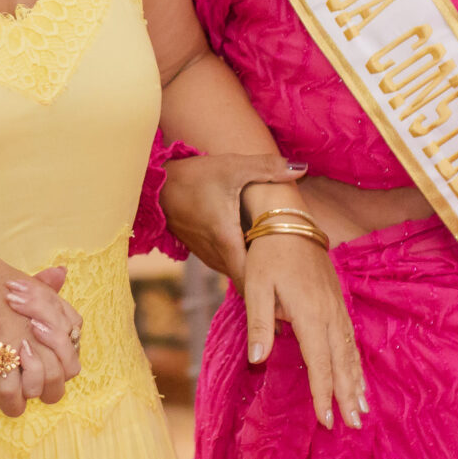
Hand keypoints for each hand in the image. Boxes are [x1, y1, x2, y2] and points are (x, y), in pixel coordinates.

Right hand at [0, 242, 79, 418]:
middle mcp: (10, 339)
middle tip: (11, 400)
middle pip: (18, 396)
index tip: (36, 386)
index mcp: (37, 330)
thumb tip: (74, 338)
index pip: (54, 379)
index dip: (47, 388)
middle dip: (16, 404)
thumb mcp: (43, 293)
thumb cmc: (6, 285)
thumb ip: (64, 317)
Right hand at [158, 154, 310, 279]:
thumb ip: (268, 168)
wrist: (156, 183)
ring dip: (254, 273)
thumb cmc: (195, 175)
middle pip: (247, 280)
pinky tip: (256, 251)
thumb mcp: (233, 167)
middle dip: (268, 284)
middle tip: (294, 281)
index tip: (291, 292)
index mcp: (226, 239)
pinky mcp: (201, 250)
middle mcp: (216, 254)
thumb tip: (300, 168)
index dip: (271, 289)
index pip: (251, 280)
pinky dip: (242, 263)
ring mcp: (206, 254)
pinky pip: (227, 264)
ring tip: (281, 269)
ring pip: (236, 273)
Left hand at [238, 231, 365, 429]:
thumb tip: (258, 361)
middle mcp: (329, 314)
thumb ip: (259, 324)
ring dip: (356, 381)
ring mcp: (337, 308)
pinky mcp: (338, 302)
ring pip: (350, 352)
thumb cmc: (268, 255)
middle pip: (341, 362)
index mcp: (309, 314)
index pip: (319, 363)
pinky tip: (357, 374)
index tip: (327, 420)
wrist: (290, 222)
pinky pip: (351, 338)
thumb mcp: (255, 287)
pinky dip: (356, 361)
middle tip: (354, 425)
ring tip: (363, 408)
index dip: (323, 393)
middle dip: (347, 395)